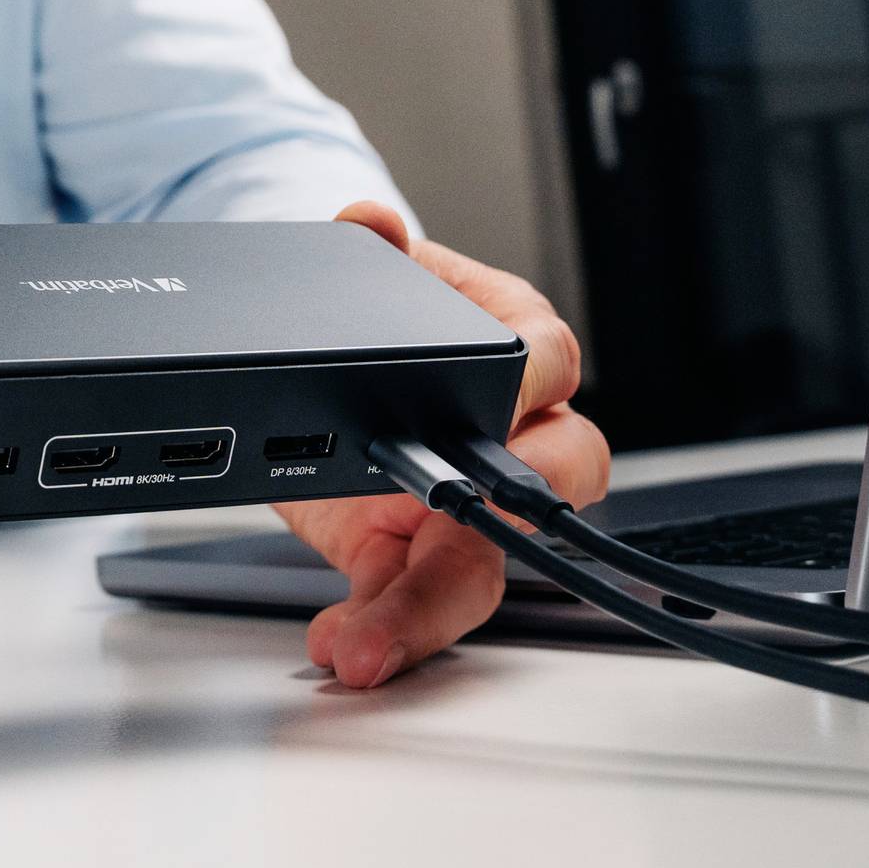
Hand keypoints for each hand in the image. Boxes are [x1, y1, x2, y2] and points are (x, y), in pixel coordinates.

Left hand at [277, 201, 608, 687]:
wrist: (315, 361)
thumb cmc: (372, 319)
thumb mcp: (363, 272)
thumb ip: (365, 249)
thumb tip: (371, 224)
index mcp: (511, 343)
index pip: (550, 361)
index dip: (528, 386)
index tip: (497, 404)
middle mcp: (509, 432)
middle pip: (552, 482)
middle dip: (504, 521)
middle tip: (455, 537)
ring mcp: (469, 503)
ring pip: (486, 564)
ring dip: (426, 608)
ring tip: (365, 638)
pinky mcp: (414, 551)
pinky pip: (417, 597)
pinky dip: (380, 626)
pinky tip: (341, 643)